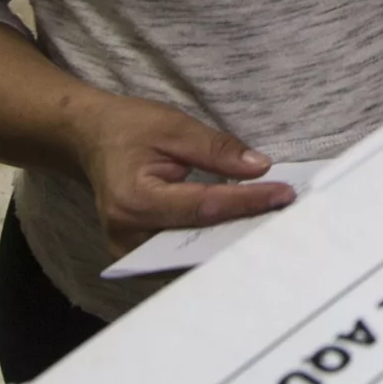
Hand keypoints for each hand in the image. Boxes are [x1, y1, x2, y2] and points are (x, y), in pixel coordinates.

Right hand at [65, 93, 295, 258]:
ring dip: (232, 241)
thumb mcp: (174, 126)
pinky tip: (245, 233)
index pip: (204, 207)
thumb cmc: (130, 129)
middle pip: (200, 238)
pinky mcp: (138, 256)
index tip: (284, 194)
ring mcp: (130, 251)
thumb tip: (260, 168)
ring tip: (274, 227)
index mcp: (134, 199)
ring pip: (193, 253)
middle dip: (245, 229)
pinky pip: (182, 254)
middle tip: (290, 220)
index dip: (247, 202)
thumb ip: (217, 149)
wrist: (92, 141)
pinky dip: (213, 243)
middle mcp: (128, 235)